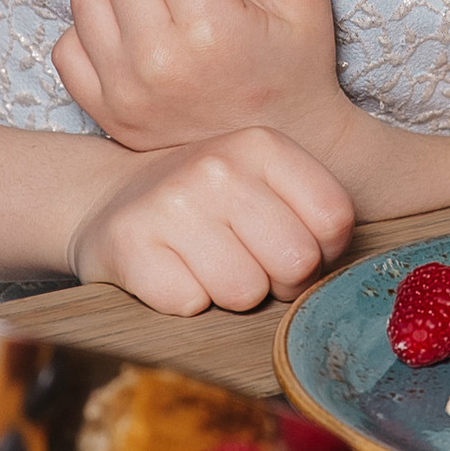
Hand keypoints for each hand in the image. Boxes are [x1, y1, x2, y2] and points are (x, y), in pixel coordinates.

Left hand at [55, 0, 352, 159]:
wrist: (285, 152)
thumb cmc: (296, 70)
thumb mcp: (305, 1)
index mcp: (212, 31)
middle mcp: (159, 63)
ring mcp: (125, 92)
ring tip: (163, 12)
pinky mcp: (105, 113)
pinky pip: (66, 46)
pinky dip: (94, 35)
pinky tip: (136, 41)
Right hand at [63, 124, 353, 315]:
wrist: (110, 198)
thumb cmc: (206, 202)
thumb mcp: (262, 182)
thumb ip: (310, 212)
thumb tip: (339, 268)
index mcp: (261, 145)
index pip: (334, 220)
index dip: (321, 252)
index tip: (290, 247)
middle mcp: (218, 166)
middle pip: (296, 262)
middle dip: (279, 281)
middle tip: (248, 264)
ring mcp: (171, 203)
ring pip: (245, 293)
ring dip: (228, 295)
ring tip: (205, 264)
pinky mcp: (131, 244)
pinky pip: (191, 305)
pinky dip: (184, 302)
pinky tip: (171, 271)